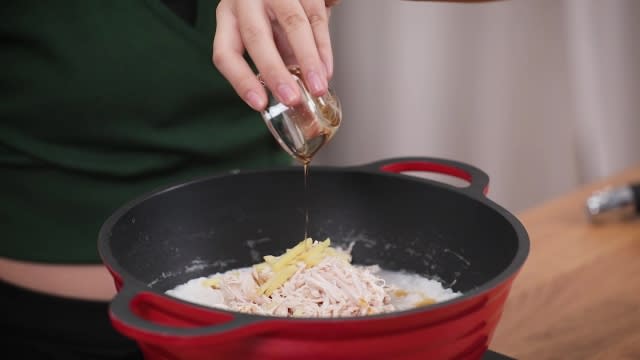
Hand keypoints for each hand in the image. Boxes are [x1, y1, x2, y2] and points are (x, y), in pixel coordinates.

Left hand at [213, 0, 339, 110]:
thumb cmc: (272, 11)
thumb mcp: (263, 33)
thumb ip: (273, 59)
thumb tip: (288, 95)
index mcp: (229, 16)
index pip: (226, 51)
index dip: (241, 80)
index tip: (260, 104)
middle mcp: (247, 0)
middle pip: (256, 36)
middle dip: (275, 71)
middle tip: (291, 98)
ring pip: (293, 24)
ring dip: (308, 60)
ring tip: (317, 88)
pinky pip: (316, 17)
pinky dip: (323, 47)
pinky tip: (325, 69)